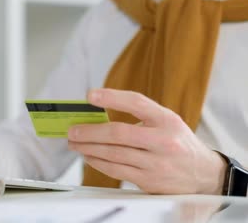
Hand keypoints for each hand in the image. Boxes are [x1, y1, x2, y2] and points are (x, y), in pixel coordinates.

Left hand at [68, 89, 226, 194]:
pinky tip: (88, 156)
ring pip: (113, 154)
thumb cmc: (177, 143)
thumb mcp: (167, 122)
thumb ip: (139, 117)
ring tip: (75, 143)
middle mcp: (163, 140)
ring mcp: (156, 163)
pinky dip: (98, 162)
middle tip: (73, 130)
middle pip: (118, 133)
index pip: (136, 103)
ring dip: (89, 148)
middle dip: (90, 131)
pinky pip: (116, 170)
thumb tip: (98, 117)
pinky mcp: (149, 180)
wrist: (203, 175)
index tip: (90, 95)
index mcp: (167, 120)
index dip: (112, 97)